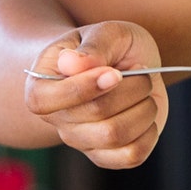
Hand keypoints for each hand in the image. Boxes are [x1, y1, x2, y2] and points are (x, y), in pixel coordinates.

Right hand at [24, 21, 168, 168]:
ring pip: (115, 136)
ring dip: (143, 108)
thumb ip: (92, 47)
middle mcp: (57, 120)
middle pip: (96, 114)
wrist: (122, 65)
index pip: (49, 100)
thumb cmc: (107, 47)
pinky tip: (146, 113)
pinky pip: (131, 156)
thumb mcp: (105, 33)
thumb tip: (72, 65)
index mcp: (41, 87)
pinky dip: (149, 132)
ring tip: (144, 91)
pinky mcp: (107, 156)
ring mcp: (81, 141)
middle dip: (131, 87)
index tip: (115, 72)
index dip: (86, 87)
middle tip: (140, 71)